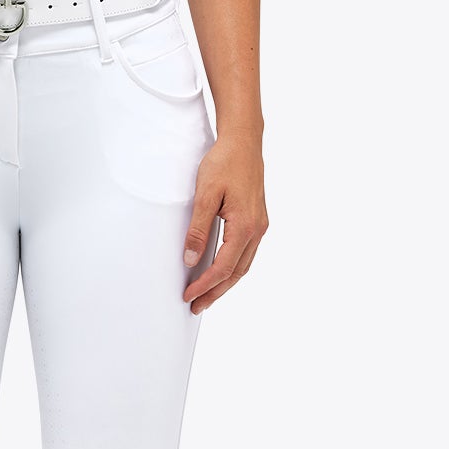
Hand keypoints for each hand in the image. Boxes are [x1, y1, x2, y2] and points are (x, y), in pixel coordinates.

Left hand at [182, 132, 267, 312]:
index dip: (204, 285)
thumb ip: (198, 229)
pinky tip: (221, 271)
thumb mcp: (205, 195)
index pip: (222, 267)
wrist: (244, 142)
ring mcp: (260, 226)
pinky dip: (233, 268)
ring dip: (225, 283)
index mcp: (244, 227)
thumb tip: (190, 259)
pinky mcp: (257, 220)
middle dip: (216, 292)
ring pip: (244, 265)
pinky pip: (246, 253)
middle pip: (236, 273)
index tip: (188, 296)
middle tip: (196, 306)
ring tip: (207, 296)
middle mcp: (257, 230)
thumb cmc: (224, 163)